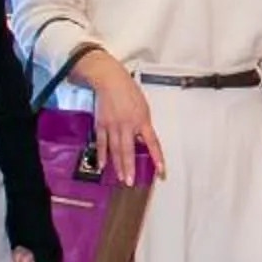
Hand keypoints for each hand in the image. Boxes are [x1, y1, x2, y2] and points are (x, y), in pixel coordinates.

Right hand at [76, 51, 163, 185]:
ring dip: (118, 165)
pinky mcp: (101, 124)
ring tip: (121, 178)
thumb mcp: (143, 107)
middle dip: (130, 168)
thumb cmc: (129, 92)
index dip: (157, 157)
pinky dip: (102, 155)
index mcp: (142, 120)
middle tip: (131, 182)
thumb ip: (143, 126)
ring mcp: (113, 126)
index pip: (152, 142)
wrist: (110, 80)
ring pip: (115, 150)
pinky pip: (101, 143)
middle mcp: (127, 125)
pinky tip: (102, 166)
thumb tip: (143, 142)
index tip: (161, 170)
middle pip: (128, 150)